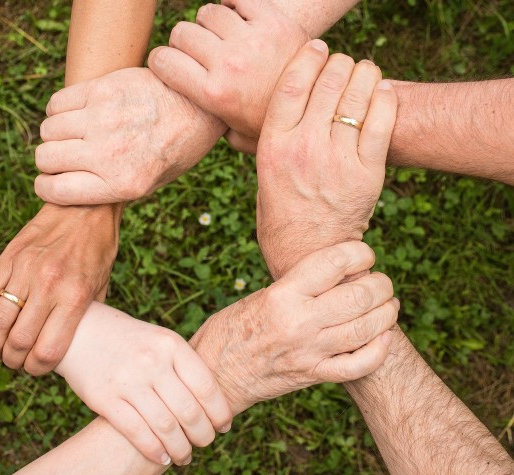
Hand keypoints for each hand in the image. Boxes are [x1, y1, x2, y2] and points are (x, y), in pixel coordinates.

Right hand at [0, 203, 120, 374]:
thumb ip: (86, 316)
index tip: (36, 369)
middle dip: (13, 361)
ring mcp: (25, 270)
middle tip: (14, 362)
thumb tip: (74, 346)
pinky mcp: (8, 258)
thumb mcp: (102, 286)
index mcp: (75, 296)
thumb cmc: (98, 250)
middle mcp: (49, 285)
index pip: (47, 350)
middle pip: (18, 342)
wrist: (85, 207)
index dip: (37, 369)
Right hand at [34, 67, 225, 204]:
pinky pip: (57, 103)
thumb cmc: (174, 149)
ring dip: (55, 134)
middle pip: (45, 158)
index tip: (50, 181)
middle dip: (50, 161)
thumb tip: (67, 189)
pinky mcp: (102, 90)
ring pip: (48, 130)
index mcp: (122, 184)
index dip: (46, 187)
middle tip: (66, 156)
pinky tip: (77, 113)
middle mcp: (109, 154)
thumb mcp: (150, 184)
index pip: (55, 190)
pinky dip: (59, 110)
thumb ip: (110, 189)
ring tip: (74, 134)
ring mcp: (103, 119)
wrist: (198, 107)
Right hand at [55, 302, 232, 465]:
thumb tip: (213, 402)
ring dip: (181, 449)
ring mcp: (128, 380)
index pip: (206, 386)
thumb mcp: (160, 340)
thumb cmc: (129, 339)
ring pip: (166, 427)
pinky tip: (163, 457)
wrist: (81, 330)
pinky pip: (137, 432)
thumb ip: (183, 365)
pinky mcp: (105, 398)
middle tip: (205, 443)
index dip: (219, 412)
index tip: (223, 426)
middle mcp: (152, 362)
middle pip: (189, 411)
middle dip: (203, 435)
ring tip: (185, 456)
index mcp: (171, 345)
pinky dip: (154, 450)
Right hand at [148, 0, 307, 150]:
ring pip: (208, 13)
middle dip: (184, 42)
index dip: (160, 61)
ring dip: (209, 23)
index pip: (162, 61)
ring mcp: (251, 40)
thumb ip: (211, 127)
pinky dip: (233, 3)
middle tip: (198, 53)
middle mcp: (228, 64)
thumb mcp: (238, 136)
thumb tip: (191, 123)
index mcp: (214, 94)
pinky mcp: (273, 21)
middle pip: (182, 33)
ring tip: (221, 36)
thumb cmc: (273, 124)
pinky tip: (237, 17)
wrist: (321, 105)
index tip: (169, 64)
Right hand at [190, 241, 396, 413]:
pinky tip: (383, 337)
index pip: (334, 262)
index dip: (360, 253)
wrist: (215, 375)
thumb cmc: (231, 329)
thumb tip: (338, 274)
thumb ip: (297, 287)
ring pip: (366, 329)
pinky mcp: (313, 376)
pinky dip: (379, 350)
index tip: (364, 254)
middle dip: (381, 284)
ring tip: (388, 304)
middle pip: (359, 295)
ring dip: (387, 313)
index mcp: (282, 295)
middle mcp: (298, 322)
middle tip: (382, 282)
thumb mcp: (260, 296)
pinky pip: (358, 365)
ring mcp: (309, 352)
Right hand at [255, 41, 397, 278]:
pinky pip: (382, 121)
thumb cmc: (281, 214)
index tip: (317, 47)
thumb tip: (264, 110)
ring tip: (364, 72)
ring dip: (364, 74)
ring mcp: (337, 160)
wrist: (308, 254)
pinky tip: (382, 91)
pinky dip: (385, 98)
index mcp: (273, 146)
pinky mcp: (367, 173)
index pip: (292, 84)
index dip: (308, 57)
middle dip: (339, 63)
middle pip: (327, 82)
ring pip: (357, 96)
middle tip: (343, 64)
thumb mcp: (262, 174)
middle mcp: (304, 148)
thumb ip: (266, 141)